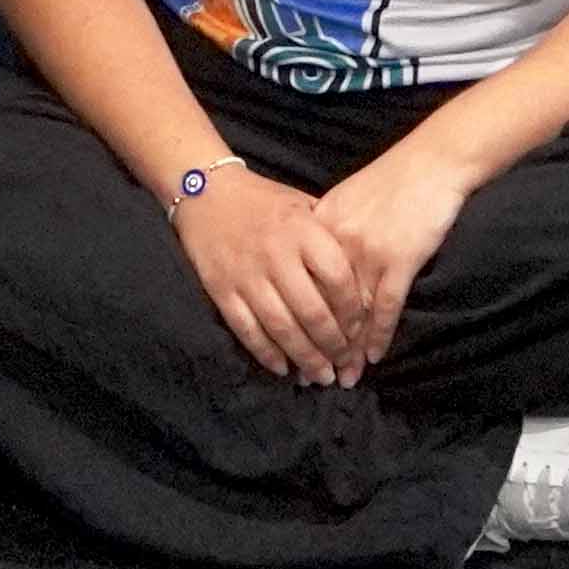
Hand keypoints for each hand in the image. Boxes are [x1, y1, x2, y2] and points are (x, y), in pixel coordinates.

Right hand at [172, 165, 374, 386]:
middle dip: (333, 345)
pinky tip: (283, 368)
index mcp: (301, 230)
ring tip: (321, 376)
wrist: (206, 192)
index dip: (353, 311)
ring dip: (304, 357)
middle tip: (344, 365)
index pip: (337, 278)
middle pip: (312, 311)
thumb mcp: (303, 205)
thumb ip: (329, 237)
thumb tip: (362, 276)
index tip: (361, 330)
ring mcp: (247, 275)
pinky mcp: (221, 290)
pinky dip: (266, 354)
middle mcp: (276, 255)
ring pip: (281, 327)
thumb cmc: (264, 200)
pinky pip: (247, 330)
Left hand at [310, 144, 476, 370]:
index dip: (295, 319)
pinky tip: (373, 358)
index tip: (287, 345)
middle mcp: (338, 244)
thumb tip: (310, 264)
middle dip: (317, 343)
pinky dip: (378, 336)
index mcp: (320, 227)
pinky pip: (385, 308)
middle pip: (322, 304)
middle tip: (308, 374)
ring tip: (342, 377)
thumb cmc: (392, 179)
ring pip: (352, 313)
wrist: (432, 162)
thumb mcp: (347, 199)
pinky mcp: (400, 261)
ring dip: (348, 350)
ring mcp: (368, 254)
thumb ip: (327, 232)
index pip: (302, 284)